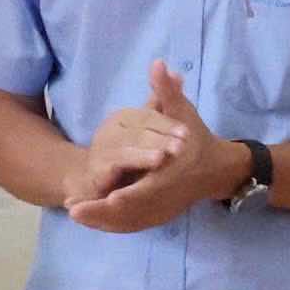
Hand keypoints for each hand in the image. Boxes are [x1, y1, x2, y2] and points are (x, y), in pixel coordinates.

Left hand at [66, 61, 245, 232]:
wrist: (217, 170)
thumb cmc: (197, 140)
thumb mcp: (182, 114)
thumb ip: (167, 92)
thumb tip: (159, 64)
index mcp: (168, 177)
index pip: (142, 191)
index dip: (120, 197)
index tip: (100, 197)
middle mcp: (164, 199)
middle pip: (129, 213)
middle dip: (100, 213)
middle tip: (72, 209)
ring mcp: (161, 211)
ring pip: (128, 222)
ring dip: (101, 221)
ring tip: (74, 213)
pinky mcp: (159, 216)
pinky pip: (132, 225)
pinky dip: (111, 225)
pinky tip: (90, 221)